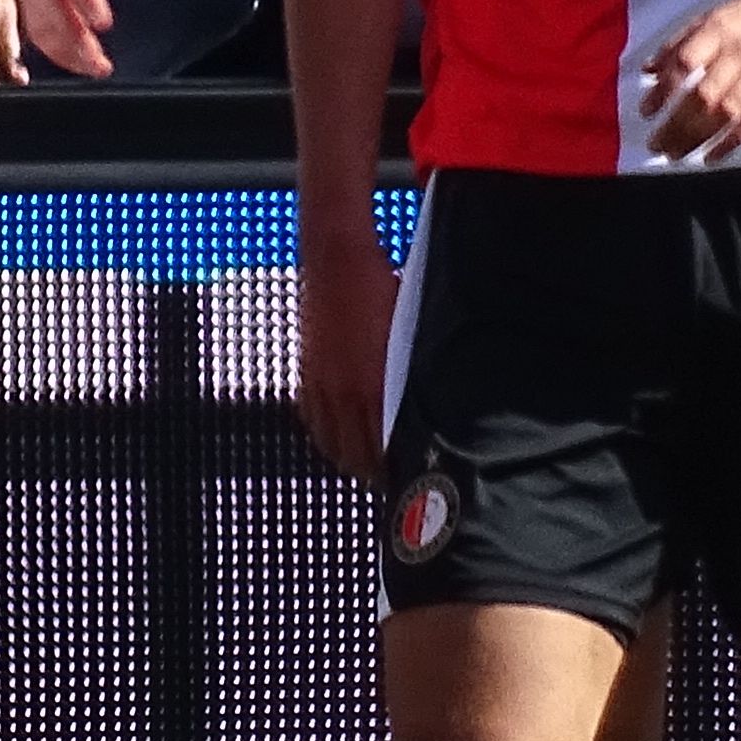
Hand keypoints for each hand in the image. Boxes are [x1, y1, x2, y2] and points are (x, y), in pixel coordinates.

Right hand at [294, 204, 392, 475]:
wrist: (337, 258)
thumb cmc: (383, 288)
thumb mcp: (411, 334)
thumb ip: (415, 376)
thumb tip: (432, 405)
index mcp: (375, 386)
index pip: (386, 448)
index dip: (398, 470)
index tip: (412, 478)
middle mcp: (345, 393)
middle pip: (359, 456)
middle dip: (377, 474)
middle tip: (395, 482)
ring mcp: (323, 386)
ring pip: (334, 445)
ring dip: (351, 462)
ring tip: (369, 470)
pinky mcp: (308, 375)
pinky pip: (315, 424)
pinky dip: (329, 440)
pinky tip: (340, 444)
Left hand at [635, 0, 740, 160]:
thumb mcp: (707, 19)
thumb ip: (676, 44)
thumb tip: (646, 70)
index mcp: (716, 32)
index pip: (685, 62)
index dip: (663, 89)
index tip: (646, 111)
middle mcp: (737, 55)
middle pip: (704, 95)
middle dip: (676, 124)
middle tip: (656, 144)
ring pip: (726, 113)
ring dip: (698, 138)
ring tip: (675, 153)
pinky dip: (731, 143)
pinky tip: (710, 157)